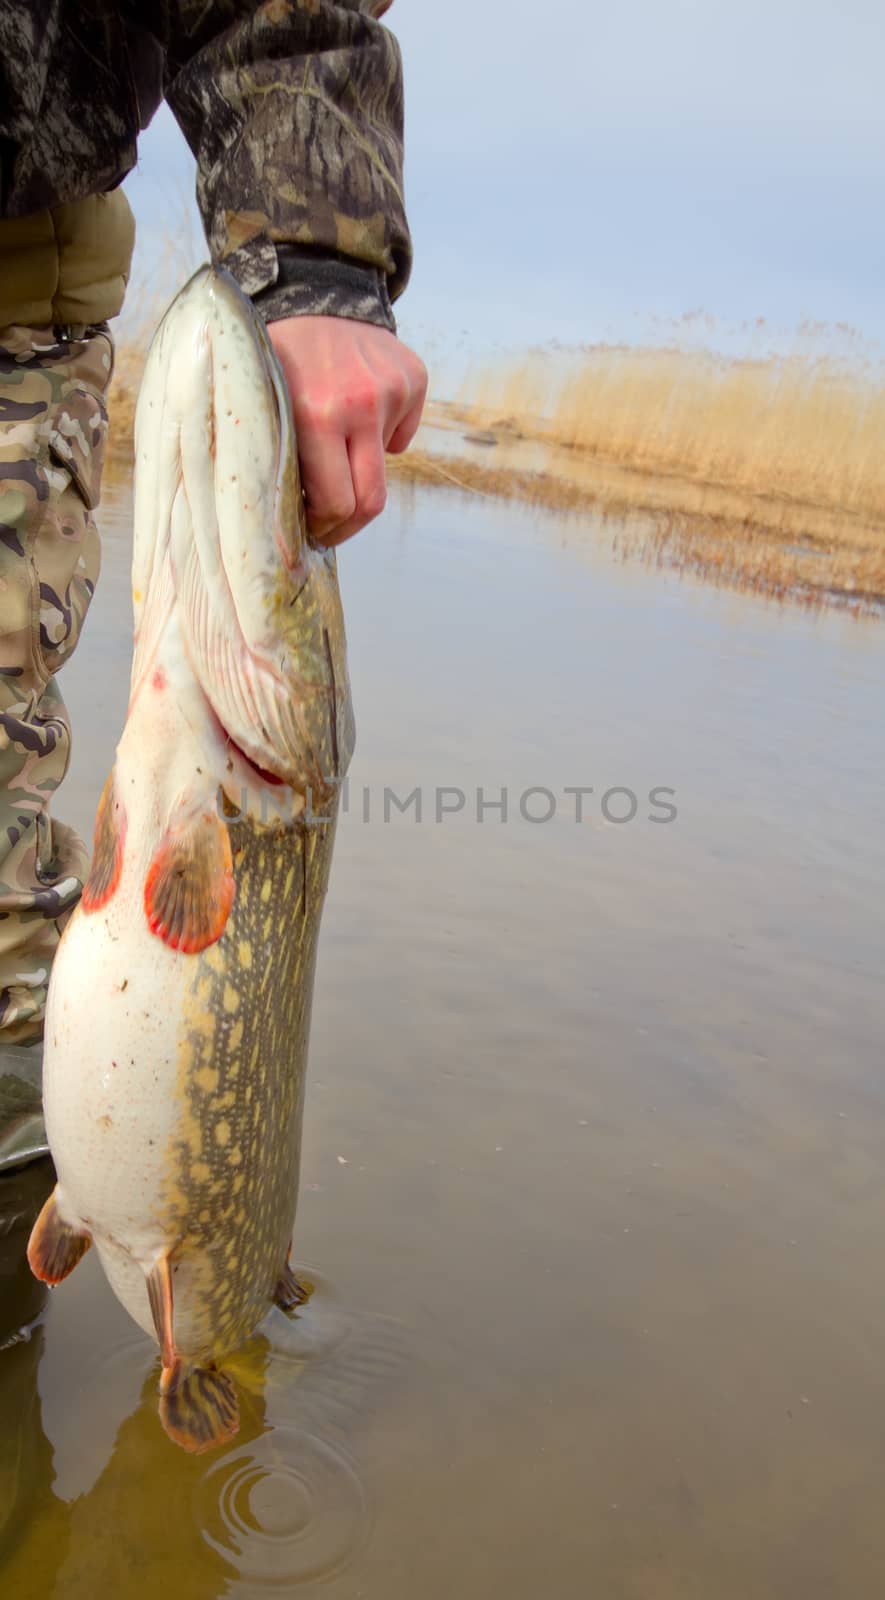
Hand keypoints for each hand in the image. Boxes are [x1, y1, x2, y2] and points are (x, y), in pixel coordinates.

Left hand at [268, 317, 426, 546]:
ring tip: (334, 435)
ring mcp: (392, 390)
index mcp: (317, 415)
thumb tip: (288, 528)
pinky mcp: (414, 377)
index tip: (315, 533)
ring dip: (360, 465)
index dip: (327, 529)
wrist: (311, 290)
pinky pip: (402, 433)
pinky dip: (380, 432)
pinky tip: (357, 404)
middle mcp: (361, 404)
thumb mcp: (263, 407)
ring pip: (385, 465)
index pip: (338, 504)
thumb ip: (277, 460)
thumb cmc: (275, 357)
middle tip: (330, 524)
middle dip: (349, 522)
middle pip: (372, 501)